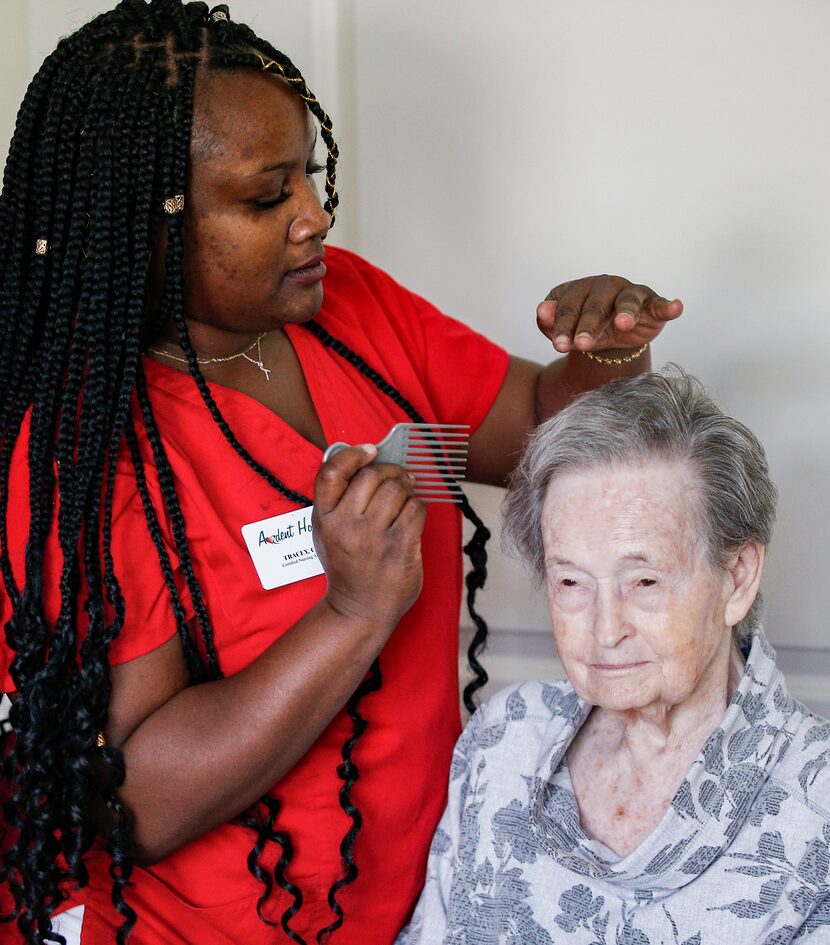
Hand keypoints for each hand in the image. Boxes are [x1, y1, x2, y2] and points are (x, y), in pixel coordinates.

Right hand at [312, 445, 426, 632]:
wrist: (359, 610)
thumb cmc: (348, 565)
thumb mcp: (329, 531)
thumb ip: (340, 499)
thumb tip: (369, 460)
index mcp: (324, 518)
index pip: (332, 472)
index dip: (353, 454)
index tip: (370, 451)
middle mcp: (345, 525)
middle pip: (372, 476)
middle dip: (391, 472)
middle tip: (398, 479)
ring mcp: (373, 538)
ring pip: (397, 490)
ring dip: (406, 490)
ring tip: (405, 500)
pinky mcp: (399, 548)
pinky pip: (416, 510)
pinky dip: (418, 508)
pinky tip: (412, 518)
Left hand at [536, 275, 682, 353]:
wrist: (612, 335)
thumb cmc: (585, 329)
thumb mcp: (566, 331)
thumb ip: (551, 323)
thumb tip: (541, 311)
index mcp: (577, 290)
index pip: (568, 308)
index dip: (563, 327)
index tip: (558, 345)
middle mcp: (602, 286)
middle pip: (594, 306)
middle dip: (588, 326)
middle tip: (582, 345)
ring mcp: (628, 293)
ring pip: (626, 301)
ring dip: (625, 312)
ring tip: (622, 323)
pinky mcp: (650, 304)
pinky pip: (659, 304)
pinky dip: (668, 305)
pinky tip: (675, 307)